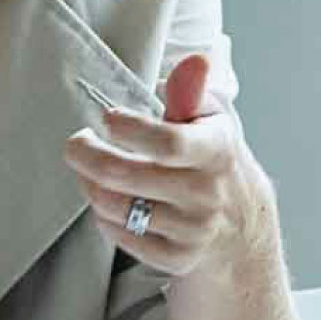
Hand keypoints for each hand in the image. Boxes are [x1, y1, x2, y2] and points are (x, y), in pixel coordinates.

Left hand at [63, 54, 273, 276]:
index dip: (131, 130)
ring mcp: (192, 230)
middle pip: (126, 176)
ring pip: (118, 207)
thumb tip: (195, 60)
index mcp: (216, 150)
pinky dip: (106, 219)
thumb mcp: (211, 121)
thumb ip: (192, 92)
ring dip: (91, 185)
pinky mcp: (177, 259)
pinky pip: (124, 237)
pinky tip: (108, 202)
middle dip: (87, 155)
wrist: (244, 229)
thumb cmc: (214, 161)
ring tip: (88, 169)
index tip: (108, 119)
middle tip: (76, 144)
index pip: (168, 143)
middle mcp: (206, 193)